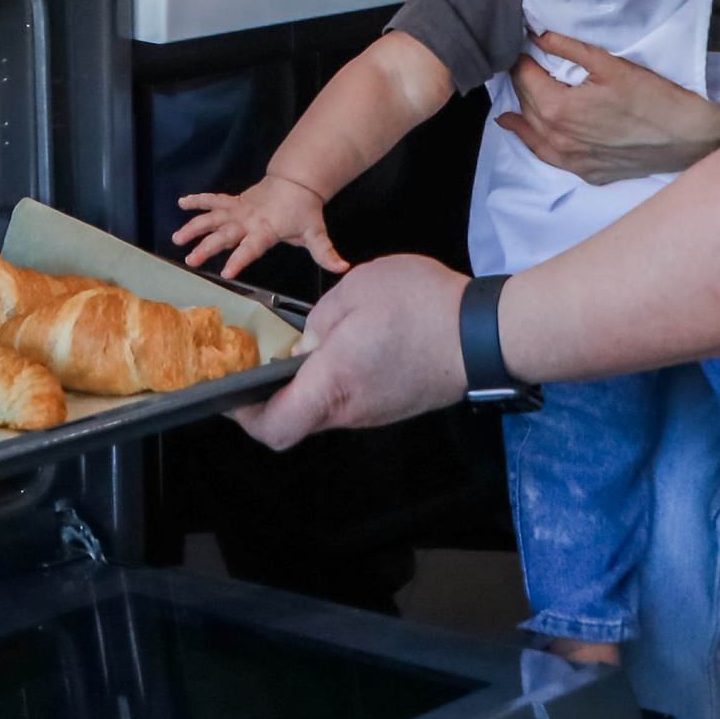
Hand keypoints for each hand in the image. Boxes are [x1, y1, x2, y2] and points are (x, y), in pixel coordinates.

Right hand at [172, 176, 346, 278]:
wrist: (297, 181)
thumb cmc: (304, 210)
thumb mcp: (316, 233)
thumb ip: (326, 252)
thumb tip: (342, 267)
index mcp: (266, 229)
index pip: (251, 247)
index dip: (239, 260)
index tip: (226, 272)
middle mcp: (248, 219)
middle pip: (225, 234)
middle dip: (207, 247)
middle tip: (191, 259)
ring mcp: (239, 209)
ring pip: (212, 217)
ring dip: (194, 227)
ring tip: (177, 238)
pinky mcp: (235, 202)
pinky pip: (213, 200)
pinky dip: (198, 200)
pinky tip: (181, 203)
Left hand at [231, 255, 468, 449]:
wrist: (488, 333)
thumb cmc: (424, 307)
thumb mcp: (356, 291)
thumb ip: (319, 320)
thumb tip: (308, 343)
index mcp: (333, 383)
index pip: (274, 427)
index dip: (244, 416)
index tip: (231, 390)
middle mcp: (352, 410)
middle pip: (297, 419)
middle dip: (273, 394)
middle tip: (265, 359)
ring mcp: (377, 413)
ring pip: (326, 408)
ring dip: (310, 384)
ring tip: (313, 344)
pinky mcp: (396, 405)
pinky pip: (354, 400)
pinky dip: (340, 380)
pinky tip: (351, 345)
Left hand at [501, 31, 719, 181]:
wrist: (691, 136)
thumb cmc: (654, 96)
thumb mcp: (609, 63)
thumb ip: (568, 49)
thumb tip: (538, 36)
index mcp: (558, 110)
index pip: (525, 79)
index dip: (521, 61)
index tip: (519, 48)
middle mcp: (558, 140)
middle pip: (527, 106)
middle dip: (521, 85)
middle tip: (520, 68)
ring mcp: (573, 161)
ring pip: (534, 136)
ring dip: (522, 117)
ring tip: (507, 109)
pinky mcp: (589, 173)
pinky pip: (552, 159)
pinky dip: (537, 145)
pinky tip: (531, 138)